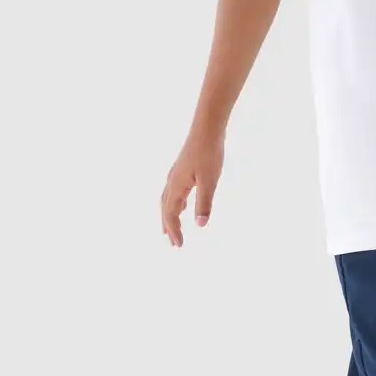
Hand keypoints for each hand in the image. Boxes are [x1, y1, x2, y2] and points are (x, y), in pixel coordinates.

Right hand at [161, 128, 224, 246]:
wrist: (206, 128)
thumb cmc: (209, 153)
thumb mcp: (209, 181)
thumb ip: (204, 203)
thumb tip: (200, 225)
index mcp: (176, 186)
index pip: (171, 214)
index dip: (174, 230)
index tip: (178, 246)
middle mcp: (172, 181)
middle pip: (165, 209)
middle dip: (169, 226)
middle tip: (173, 243)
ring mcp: (176, 174)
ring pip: (167, 200)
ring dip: (168, 215)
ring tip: (170, 228)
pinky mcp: (182, 169)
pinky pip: (173, 192)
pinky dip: (174, 203)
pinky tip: (181, 204)